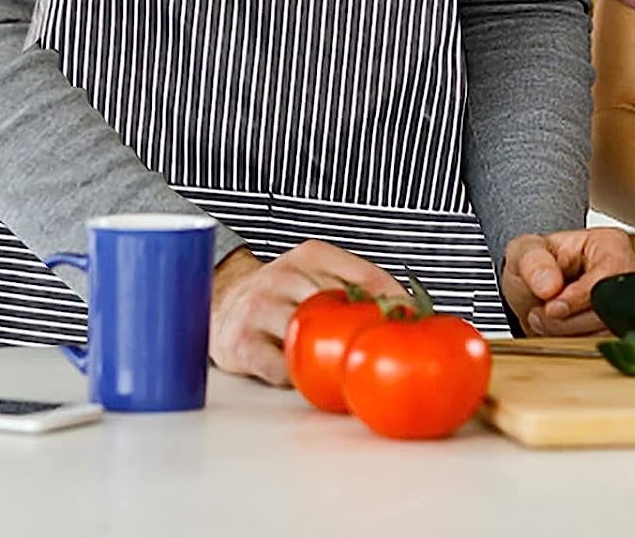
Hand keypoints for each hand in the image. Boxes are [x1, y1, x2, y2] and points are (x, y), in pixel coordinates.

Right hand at [209, 242, 403, 384]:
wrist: (221, 299)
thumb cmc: (282, 292)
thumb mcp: (316, 272)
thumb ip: (353, 284)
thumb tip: (407, 311)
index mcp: (311, 254)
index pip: (363, 276)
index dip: (393, 301)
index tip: (414, 321)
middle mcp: (284, 275)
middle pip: (337, 309)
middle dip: (362, 333)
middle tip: (382, 354)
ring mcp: (260, 307)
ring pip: (308, 339)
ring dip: (328, 360)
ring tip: (344, 373)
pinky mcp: (242, 342)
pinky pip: (281, 369)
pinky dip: (297, 379)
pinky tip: (305, 380)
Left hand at [502, 227, 634, 335]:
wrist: (533, 290)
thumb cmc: (537, 263)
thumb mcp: (525, 251)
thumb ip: (534, 263)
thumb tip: (549, 285)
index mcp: (609, 244)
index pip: (609, 272)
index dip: (580, 295)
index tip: (553, 307)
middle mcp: (624, 272)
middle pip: (611, 307)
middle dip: (570, 320)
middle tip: (541, 316)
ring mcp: (624, 303)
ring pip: (607, 331)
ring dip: (569, 334)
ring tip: (546, 321)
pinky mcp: (617, 328)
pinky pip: (603, 345)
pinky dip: (575, 343)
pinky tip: (559, 331)